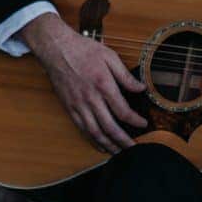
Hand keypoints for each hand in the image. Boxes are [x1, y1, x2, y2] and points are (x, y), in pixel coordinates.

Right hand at [21, 11, 148, 153]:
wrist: (57, 49)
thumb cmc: (83, 50)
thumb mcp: (109, 56)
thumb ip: (125, 76)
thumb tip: (141, 88)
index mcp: (103, 85)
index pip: (122, 110)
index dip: (135, 121)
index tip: (144, 124)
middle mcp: (90, 98)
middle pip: (109, 127)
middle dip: (124, 141)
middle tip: (135, 148)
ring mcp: (78, 105)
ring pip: (94, 132)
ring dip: (108, 145)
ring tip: (120, 152)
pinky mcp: (70, 108)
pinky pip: (82, 129)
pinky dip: (92, 140)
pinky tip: (101, 145)